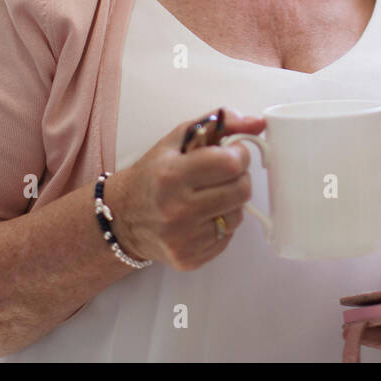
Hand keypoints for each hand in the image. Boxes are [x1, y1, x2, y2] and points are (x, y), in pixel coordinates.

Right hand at [105, 108, 262, 270]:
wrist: (122, 218)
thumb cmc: (153, 174)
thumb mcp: (178, 139)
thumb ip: (219, 123)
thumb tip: (258, 122)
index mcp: (171, 175)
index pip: (231, 164)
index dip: (239, 154)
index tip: (231, 153)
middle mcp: (176, 209)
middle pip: (241, 190)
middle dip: (239, 177)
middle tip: (224, 174)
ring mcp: (183, 238)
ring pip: (238, 215)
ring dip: (232, 202)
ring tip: (210, 195)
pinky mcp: (189, 258)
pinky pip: (226, 237)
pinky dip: (221, 224)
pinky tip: (202, 216)